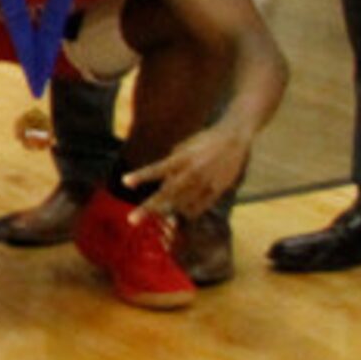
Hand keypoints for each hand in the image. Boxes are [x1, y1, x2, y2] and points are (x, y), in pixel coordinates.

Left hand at [126, 122, 254, 221]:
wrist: (234, 139)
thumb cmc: (204, 141)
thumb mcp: (184, 147)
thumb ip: (171, 164)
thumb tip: (161, 183)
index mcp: (182, 158)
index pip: (157, 168)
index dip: (141, 176)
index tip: (125, 182)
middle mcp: (193, 172)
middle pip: (167, 194)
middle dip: (148, 208)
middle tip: (132, 220)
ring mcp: (206, 183)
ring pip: (181, 205)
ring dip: (167, 211)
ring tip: (158, 214)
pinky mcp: (217, 191)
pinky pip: (198, 208)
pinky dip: (187, 211)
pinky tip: (181, 211)